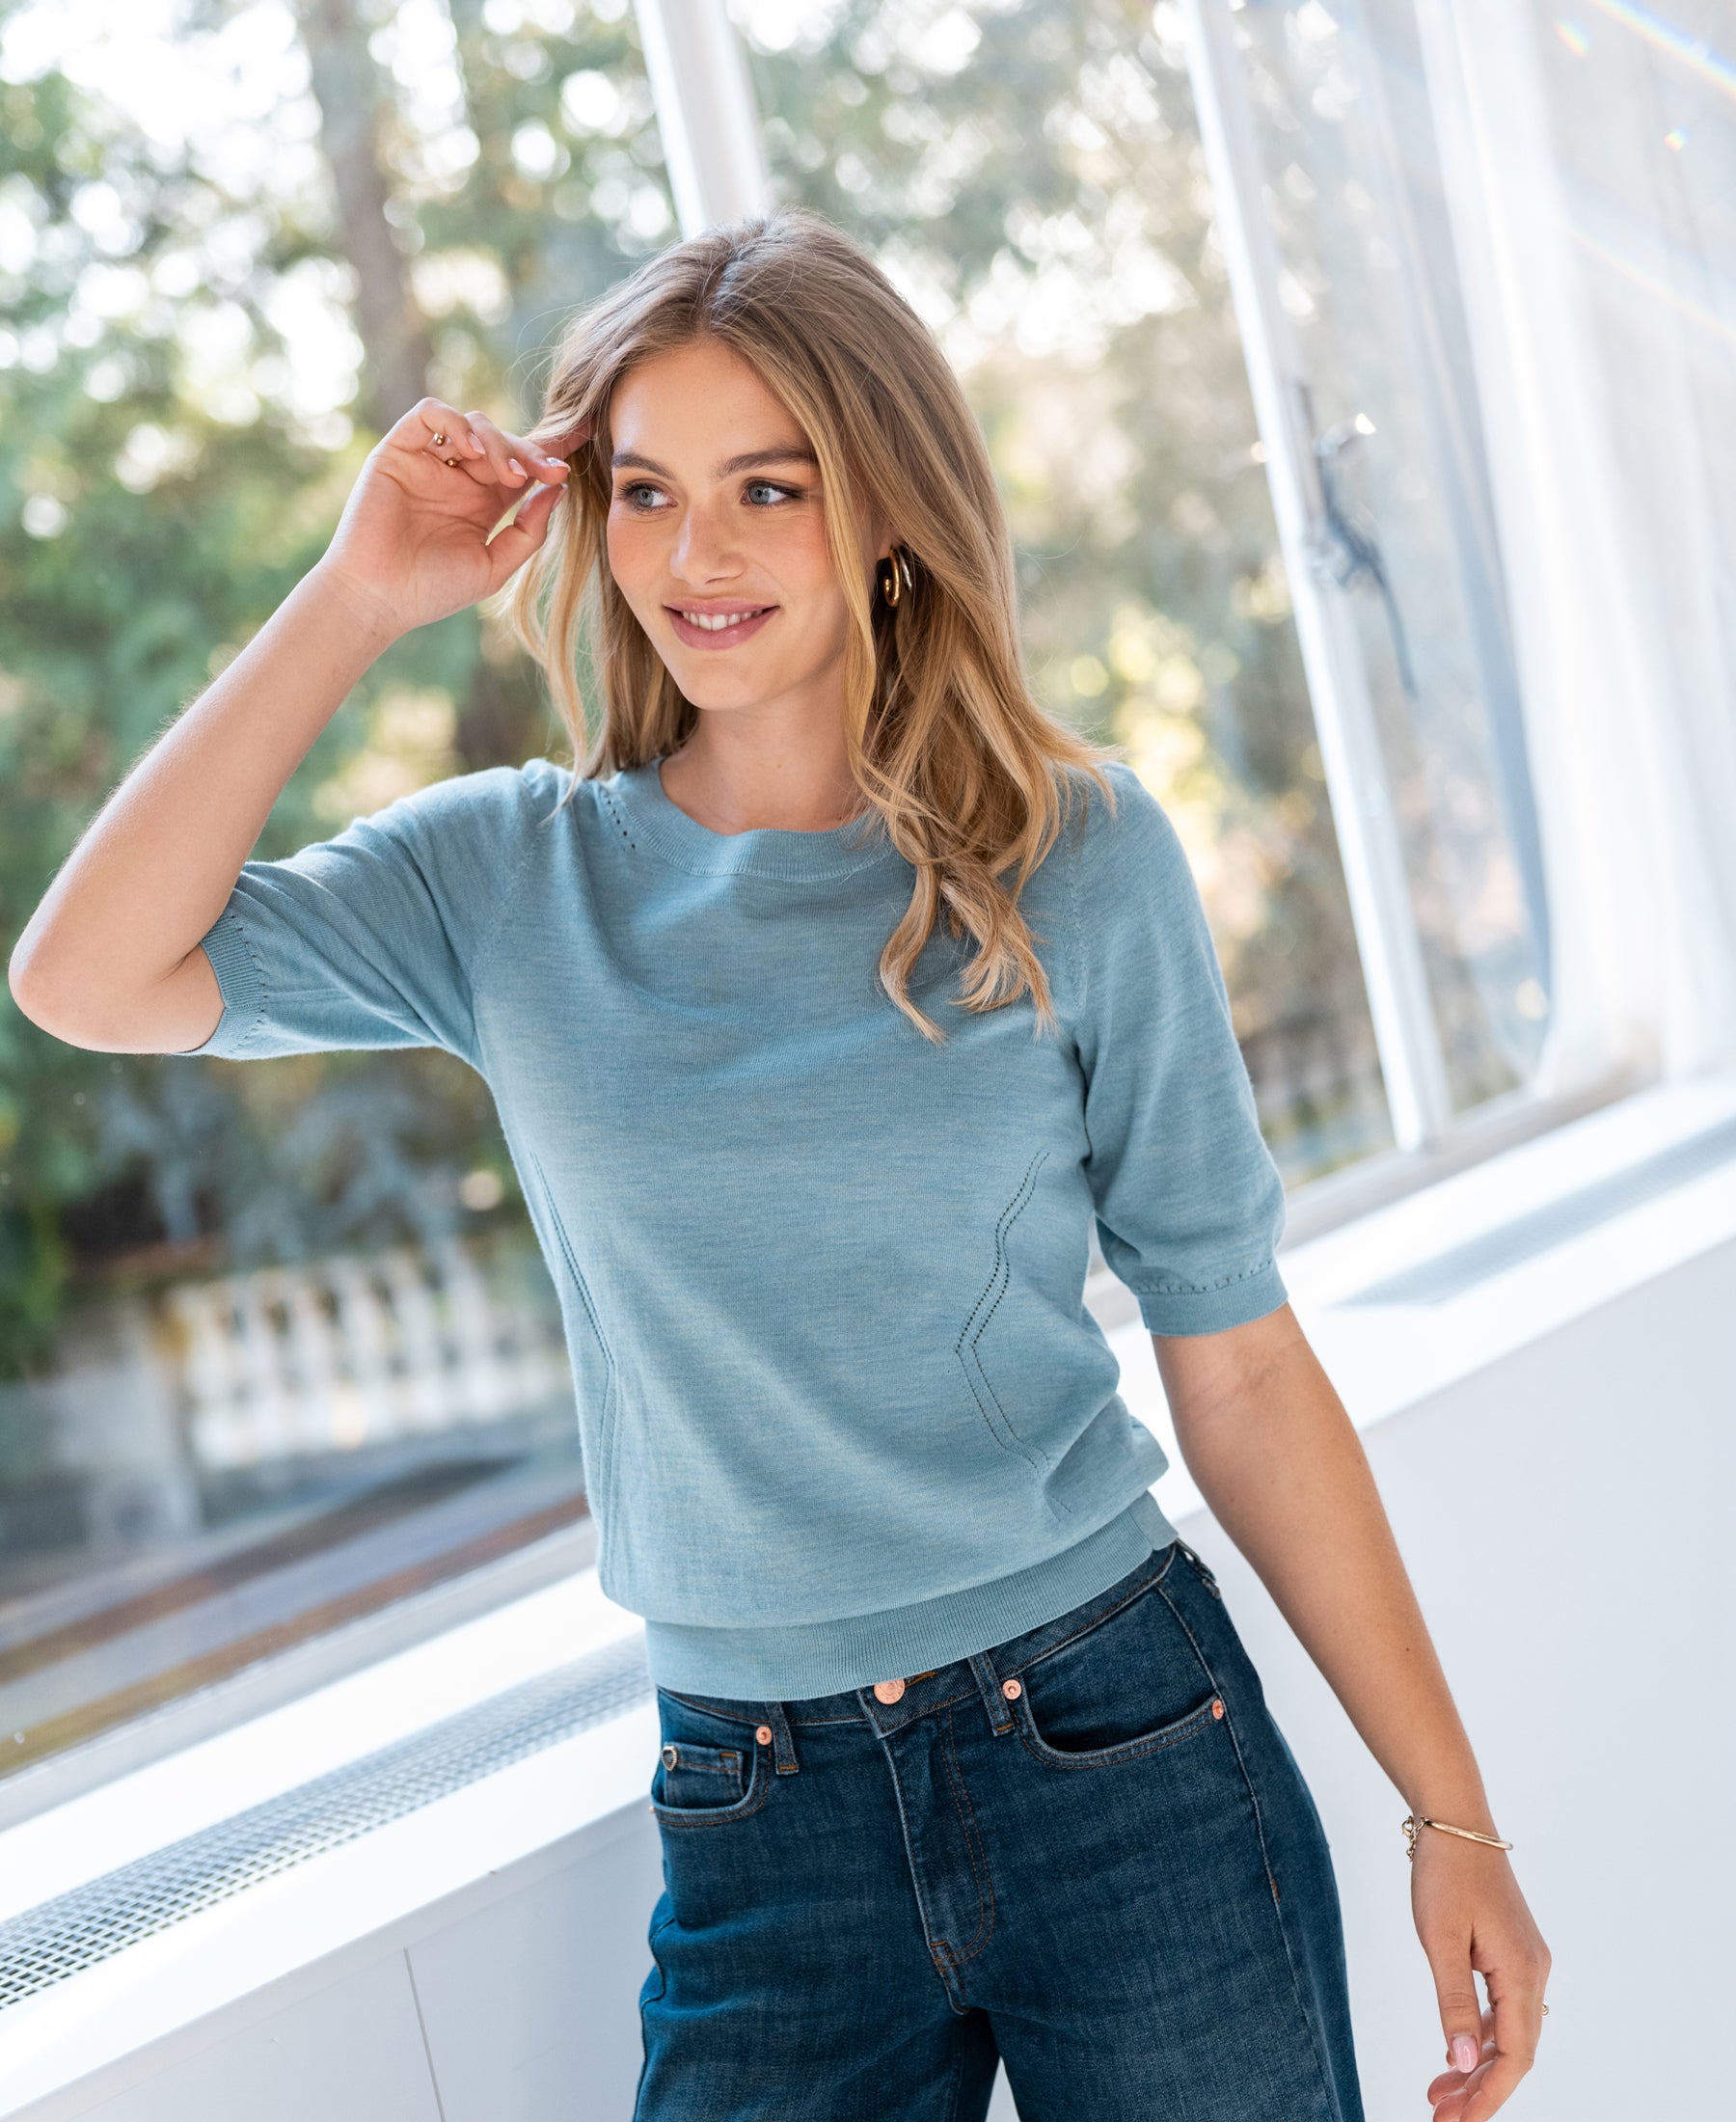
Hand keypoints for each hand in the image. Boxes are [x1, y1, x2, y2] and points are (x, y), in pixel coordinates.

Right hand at [314, 399, 591, 644]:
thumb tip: (558, 490)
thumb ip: (529, 530)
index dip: (552, 450)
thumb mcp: (495, 565)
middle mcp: (459, 476)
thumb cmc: (432, 590)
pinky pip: (430, 414)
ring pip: (474, 423)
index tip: (586, 440)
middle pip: (504, 441)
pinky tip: (474, 451)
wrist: (378, 599)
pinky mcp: (398, 450)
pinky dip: (456, 422)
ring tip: (510, 476)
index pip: (523, 465)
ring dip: (500, 442)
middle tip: (550, 472)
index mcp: (484, 501)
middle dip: (532, 452)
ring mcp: (429, 460)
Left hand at [1412, 1830, 1549, 2118]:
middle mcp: (1534, 1972)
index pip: (1515, 2055)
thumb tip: (1463, 2062)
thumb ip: (1453, 2003)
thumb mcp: (1439, 1939)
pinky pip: (1503, 2010)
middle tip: (1440, 2116)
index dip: (1489, 2095)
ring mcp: (1526, 1962)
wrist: (1456, 1821)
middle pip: (1515, 2051)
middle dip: (1480, 2090)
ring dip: (1477, 2066)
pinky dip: (1481, 2036)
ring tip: (1439, 2096)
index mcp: (1522, 1973)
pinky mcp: (1512, 1952)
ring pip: (1509, 2033)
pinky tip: (1455, 2055)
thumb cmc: (1446, 1874)